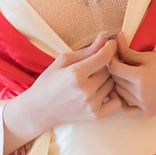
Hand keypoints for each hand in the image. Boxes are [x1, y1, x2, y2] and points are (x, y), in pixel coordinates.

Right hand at [3, 34, 122, 149]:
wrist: (39, 110)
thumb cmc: (48, 82)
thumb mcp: (62, 61)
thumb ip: (85, 51)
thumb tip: (103, 39)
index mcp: (76, 73)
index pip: (104, 57)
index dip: (110, 48)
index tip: (111, 44)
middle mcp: (85, 89)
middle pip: (109, 70)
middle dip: (106, 64)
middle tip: (99, 63)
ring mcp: (91, 104)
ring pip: (113, 84)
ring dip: (108, 79)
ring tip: (96, 78)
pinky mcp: (95, 115)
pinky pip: (116, 102)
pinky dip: (114, 96)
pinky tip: (104, 91)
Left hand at [107, 31, 155, 116]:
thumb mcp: (149, 56)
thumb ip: (129, 51)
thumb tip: (115, 39)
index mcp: (140, 77)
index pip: (114, 69)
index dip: (111, 60)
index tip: (113, 55)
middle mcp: (139, 93)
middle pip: (115, 81)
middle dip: (114, 71)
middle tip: (117, 63)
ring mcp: (143, 105)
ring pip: (119, 94)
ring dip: (118, 84)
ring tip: (123, 75)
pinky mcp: (147, 113)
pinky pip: (127, 110)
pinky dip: (122, 102)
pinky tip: (125, 93)